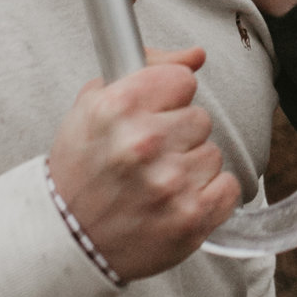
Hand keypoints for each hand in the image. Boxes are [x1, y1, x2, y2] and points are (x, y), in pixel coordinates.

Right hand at [48, 47, 244, 280]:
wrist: (67, 241)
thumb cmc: (81, 172)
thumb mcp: (93, 109)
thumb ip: (147, 69)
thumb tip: (197, 55)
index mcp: (118, 108)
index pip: (183, 79)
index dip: (168, 98)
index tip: (152, 117)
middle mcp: (144, 143)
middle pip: (200, 118)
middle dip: (178, 136)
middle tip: (147, 159)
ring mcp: (170, 182)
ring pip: (213, 154)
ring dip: (190, 169)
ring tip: (156, 185)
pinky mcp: (191, 217)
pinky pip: (229, 188)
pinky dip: (208, 197)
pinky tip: (175, 203)